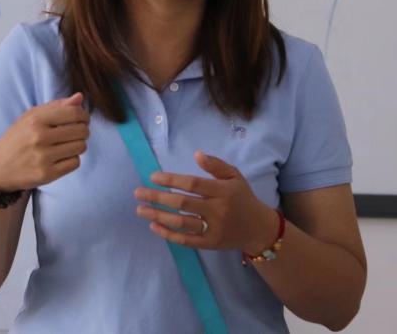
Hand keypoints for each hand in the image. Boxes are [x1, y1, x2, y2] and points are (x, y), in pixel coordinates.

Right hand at [0, 93, 88, 191]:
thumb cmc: (17, 138)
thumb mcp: (30, 117)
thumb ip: (56, 106)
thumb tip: (80, 97)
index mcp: (35, 120)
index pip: (74, 113)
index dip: (84, 115)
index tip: (81, 119)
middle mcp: (39, 137)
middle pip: (81, 131)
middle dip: (82, 130)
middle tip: (74, 133)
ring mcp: (43, 157)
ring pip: (80, 147)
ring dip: (78, 145)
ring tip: (66, 145)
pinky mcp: (47, 174)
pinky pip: (75, 163)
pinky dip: (72, 159)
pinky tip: (61, 157)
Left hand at [134, 150, 279, 253]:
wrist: (258, 228)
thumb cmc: (242, 198)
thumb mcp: (235, 176)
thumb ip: (216, 165)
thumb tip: (196, 154)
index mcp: (222, 191)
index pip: (192, 184)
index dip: (171, 180)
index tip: (153, 177)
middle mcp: (217, 210)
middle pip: (182, 204)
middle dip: (157, 198)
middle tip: (138, 193)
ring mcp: (213, 229)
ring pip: (181, 223)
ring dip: (158, 216)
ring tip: (140, 210)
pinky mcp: (209, 243)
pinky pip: (186, 240)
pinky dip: (168, 234)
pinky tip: (154, 226)